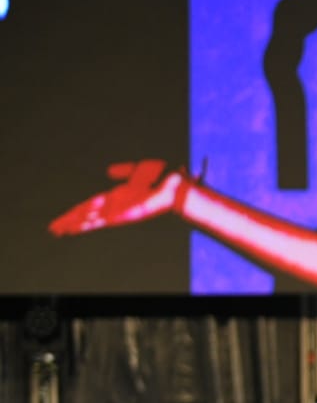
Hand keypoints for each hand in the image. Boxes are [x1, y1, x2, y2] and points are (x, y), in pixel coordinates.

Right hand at [49, 160, 186, 235]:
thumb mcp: (136, 172)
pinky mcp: (131, 213)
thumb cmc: (161, 178)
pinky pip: (110, 219)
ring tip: (63, 231)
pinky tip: (83, 225)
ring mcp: (123, 211)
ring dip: (79, 225)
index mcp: (116, 197)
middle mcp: (117, 206)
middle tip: (53, 230)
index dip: (75, 213)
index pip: (90, 206)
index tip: (62, 220)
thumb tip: (109, 171)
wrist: (177, 184)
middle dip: (71, 221)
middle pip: (88, 215)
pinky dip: (96, 222)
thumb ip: (122, 172)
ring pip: (95, 220)